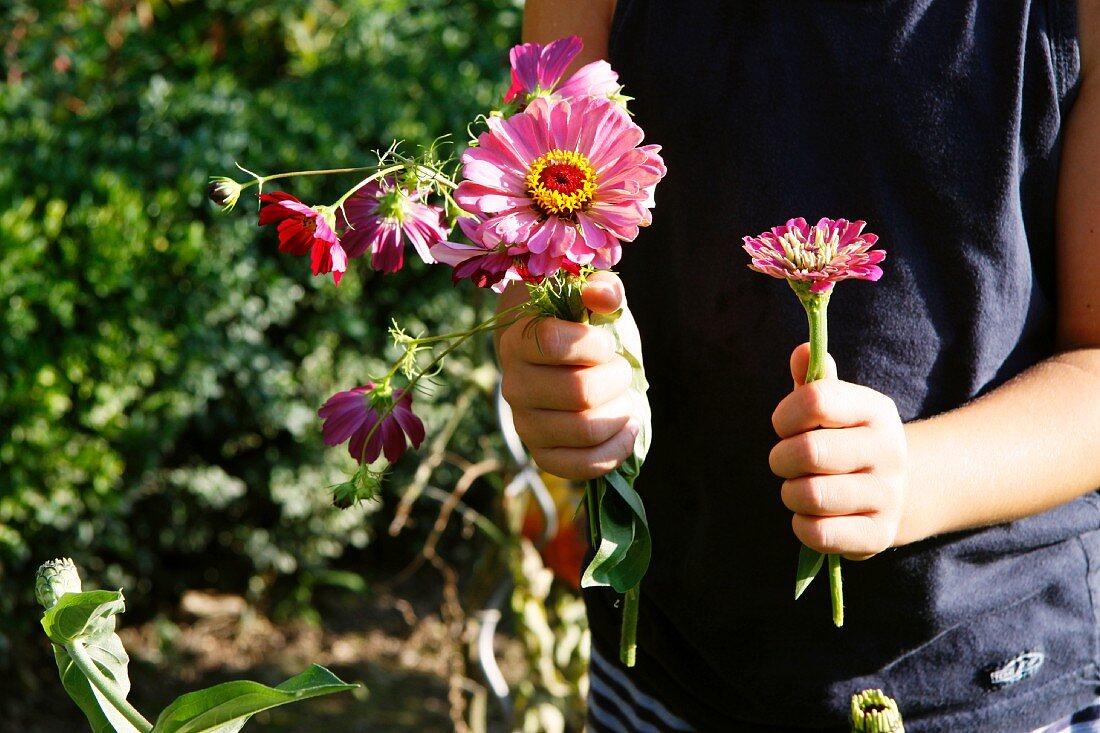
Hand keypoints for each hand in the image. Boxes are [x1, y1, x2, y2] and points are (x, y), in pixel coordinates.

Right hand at [497, 272, 639, 480]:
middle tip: (621, 371)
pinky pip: (581, 466)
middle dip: (616, 380)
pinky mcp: (542, 454)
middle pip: (579, 392)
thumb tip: (605, 296)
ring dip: (620, 413)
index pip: (550, 342)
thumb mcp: (590, 302)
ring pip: (585, 430)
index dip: (592, 343)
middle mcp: (514, 385)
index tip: (605, 343)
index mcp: (519, 340)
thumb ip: (600, 289)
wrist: (560, 366)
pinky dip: (616, 450)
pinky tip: (627, 429)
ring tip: (625, 398)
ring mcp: (525, 424)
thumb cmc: (579, 328)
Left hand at [769, 344, 907, 559]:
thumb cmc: (848, 440)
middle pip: (808, 452)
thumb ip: (812, 380)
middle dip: (782, 459)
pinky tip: (812, 516)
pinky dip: (802, 525)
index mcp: (875, 410)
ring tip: (800, 489)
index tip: (784, 426)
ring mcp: (888, 496)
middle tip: (786, 463)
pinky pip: (817, 532)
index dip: (785, 415)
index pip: (816, 400)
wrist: (901, 491)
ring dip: (790, 493)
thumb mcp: (836, 406)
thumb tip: (800, 350)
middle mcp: (888, 451)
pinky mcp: (878, 535)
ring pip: (809, 495)